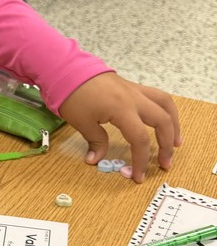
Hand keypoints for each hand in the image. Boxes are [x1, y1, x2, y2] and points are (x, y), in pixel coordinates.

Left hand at [58, 72, 181, 183]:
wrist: (67, 68)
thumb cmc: (72, 95)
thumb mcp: (81, 122)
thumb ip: (95, 142)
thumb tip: (95, 161)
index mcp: (122, 110)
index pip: (140, 139)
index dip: (141, 161)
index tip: (138, 176)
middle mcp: (134, 99)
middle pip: (162, 122)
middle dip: (166, 145)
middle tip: (164, 163)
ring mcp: (135, 91)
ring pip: (166, 105)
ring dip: (174, 125)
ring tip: (177, 142)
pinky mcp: (133, 87)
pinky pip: (158, 97)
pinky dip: (166, 110)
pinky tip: (165, 121)